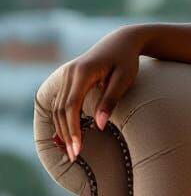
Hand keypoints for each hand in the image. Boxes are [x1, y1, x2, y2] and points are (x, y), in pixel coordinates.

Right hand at [51, 26, 145, 161]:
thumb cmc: (127, 60)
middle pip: (61, 109)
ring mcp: (67, 75)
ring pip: (57, 107)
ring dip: (62, 128)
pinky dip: (62, 119)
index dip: (73, 129)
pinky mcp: (68, 78)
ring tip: (71, 149)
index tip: (78, 148)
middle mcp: (70, 73)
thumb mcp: (124, 79)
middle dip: (67, 133)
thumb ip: (111, 101)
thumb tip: (99, 126)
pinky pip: (60, 102)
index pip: (72, 106)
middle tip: (74, 155)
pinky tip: (67, 134)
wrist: (122, 40)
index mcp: (83, 72)